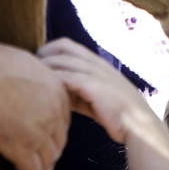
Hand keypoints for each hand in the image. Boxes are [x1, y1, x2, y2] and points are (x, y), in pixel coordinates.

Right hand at [0, 43, 70, 169]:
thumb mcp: (32, 65)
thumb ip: (40, 79)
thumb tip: (35, 81)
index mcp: (59, 94)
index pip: (63, 121)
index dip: (56, 133)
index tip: (50, 140)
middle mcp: (54, 115)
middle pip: (59, 142)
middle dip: (53, 153)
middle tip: (46, 162)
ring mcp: (39, 133)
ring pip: (48, 159)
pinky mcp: (21, 148)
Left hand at [38, 37, 152, 143]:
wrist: (139, 125)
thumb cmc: (118, 114)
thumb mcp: (98, 95)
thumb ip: (79, 91)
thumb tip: (57, 93)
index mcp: (97, 62)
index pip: (67, 44)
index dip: (48, 49)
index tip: (37, 61)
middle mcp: (95, 63)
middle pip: (62, 47)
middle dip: (42, 54)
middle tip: (29, 67)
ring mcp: (95, 73)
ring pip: (62, 61)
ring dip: (45, 68)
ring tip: (31, 78)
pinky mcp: (93, 86)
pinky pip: (66, 78)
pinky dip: (53, 81)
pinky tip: (43, 91)